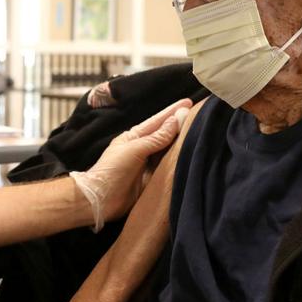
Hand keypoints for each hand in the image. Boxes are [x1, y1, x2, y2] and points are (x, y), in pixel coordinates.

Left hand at [71, 99, 191, 230]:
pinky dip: (178, 162)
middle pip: (165, 135)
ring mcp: (147, 165)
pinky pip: (168, 168)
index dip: (172, 111)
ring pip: (168, 151)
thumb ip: (156, 137)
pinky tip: (190, 157)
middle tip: (200, 116)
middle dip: (180, 125)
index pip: (157, 121)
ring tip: (200, 134)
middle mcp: (142, 149)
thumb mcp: (135, 149)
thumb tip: (175, 120)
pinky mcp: (152, 180)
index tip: (188, 102)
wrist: (101, 199)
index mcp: (134, 137)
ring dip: (182, 143)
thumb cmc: (112, 170)